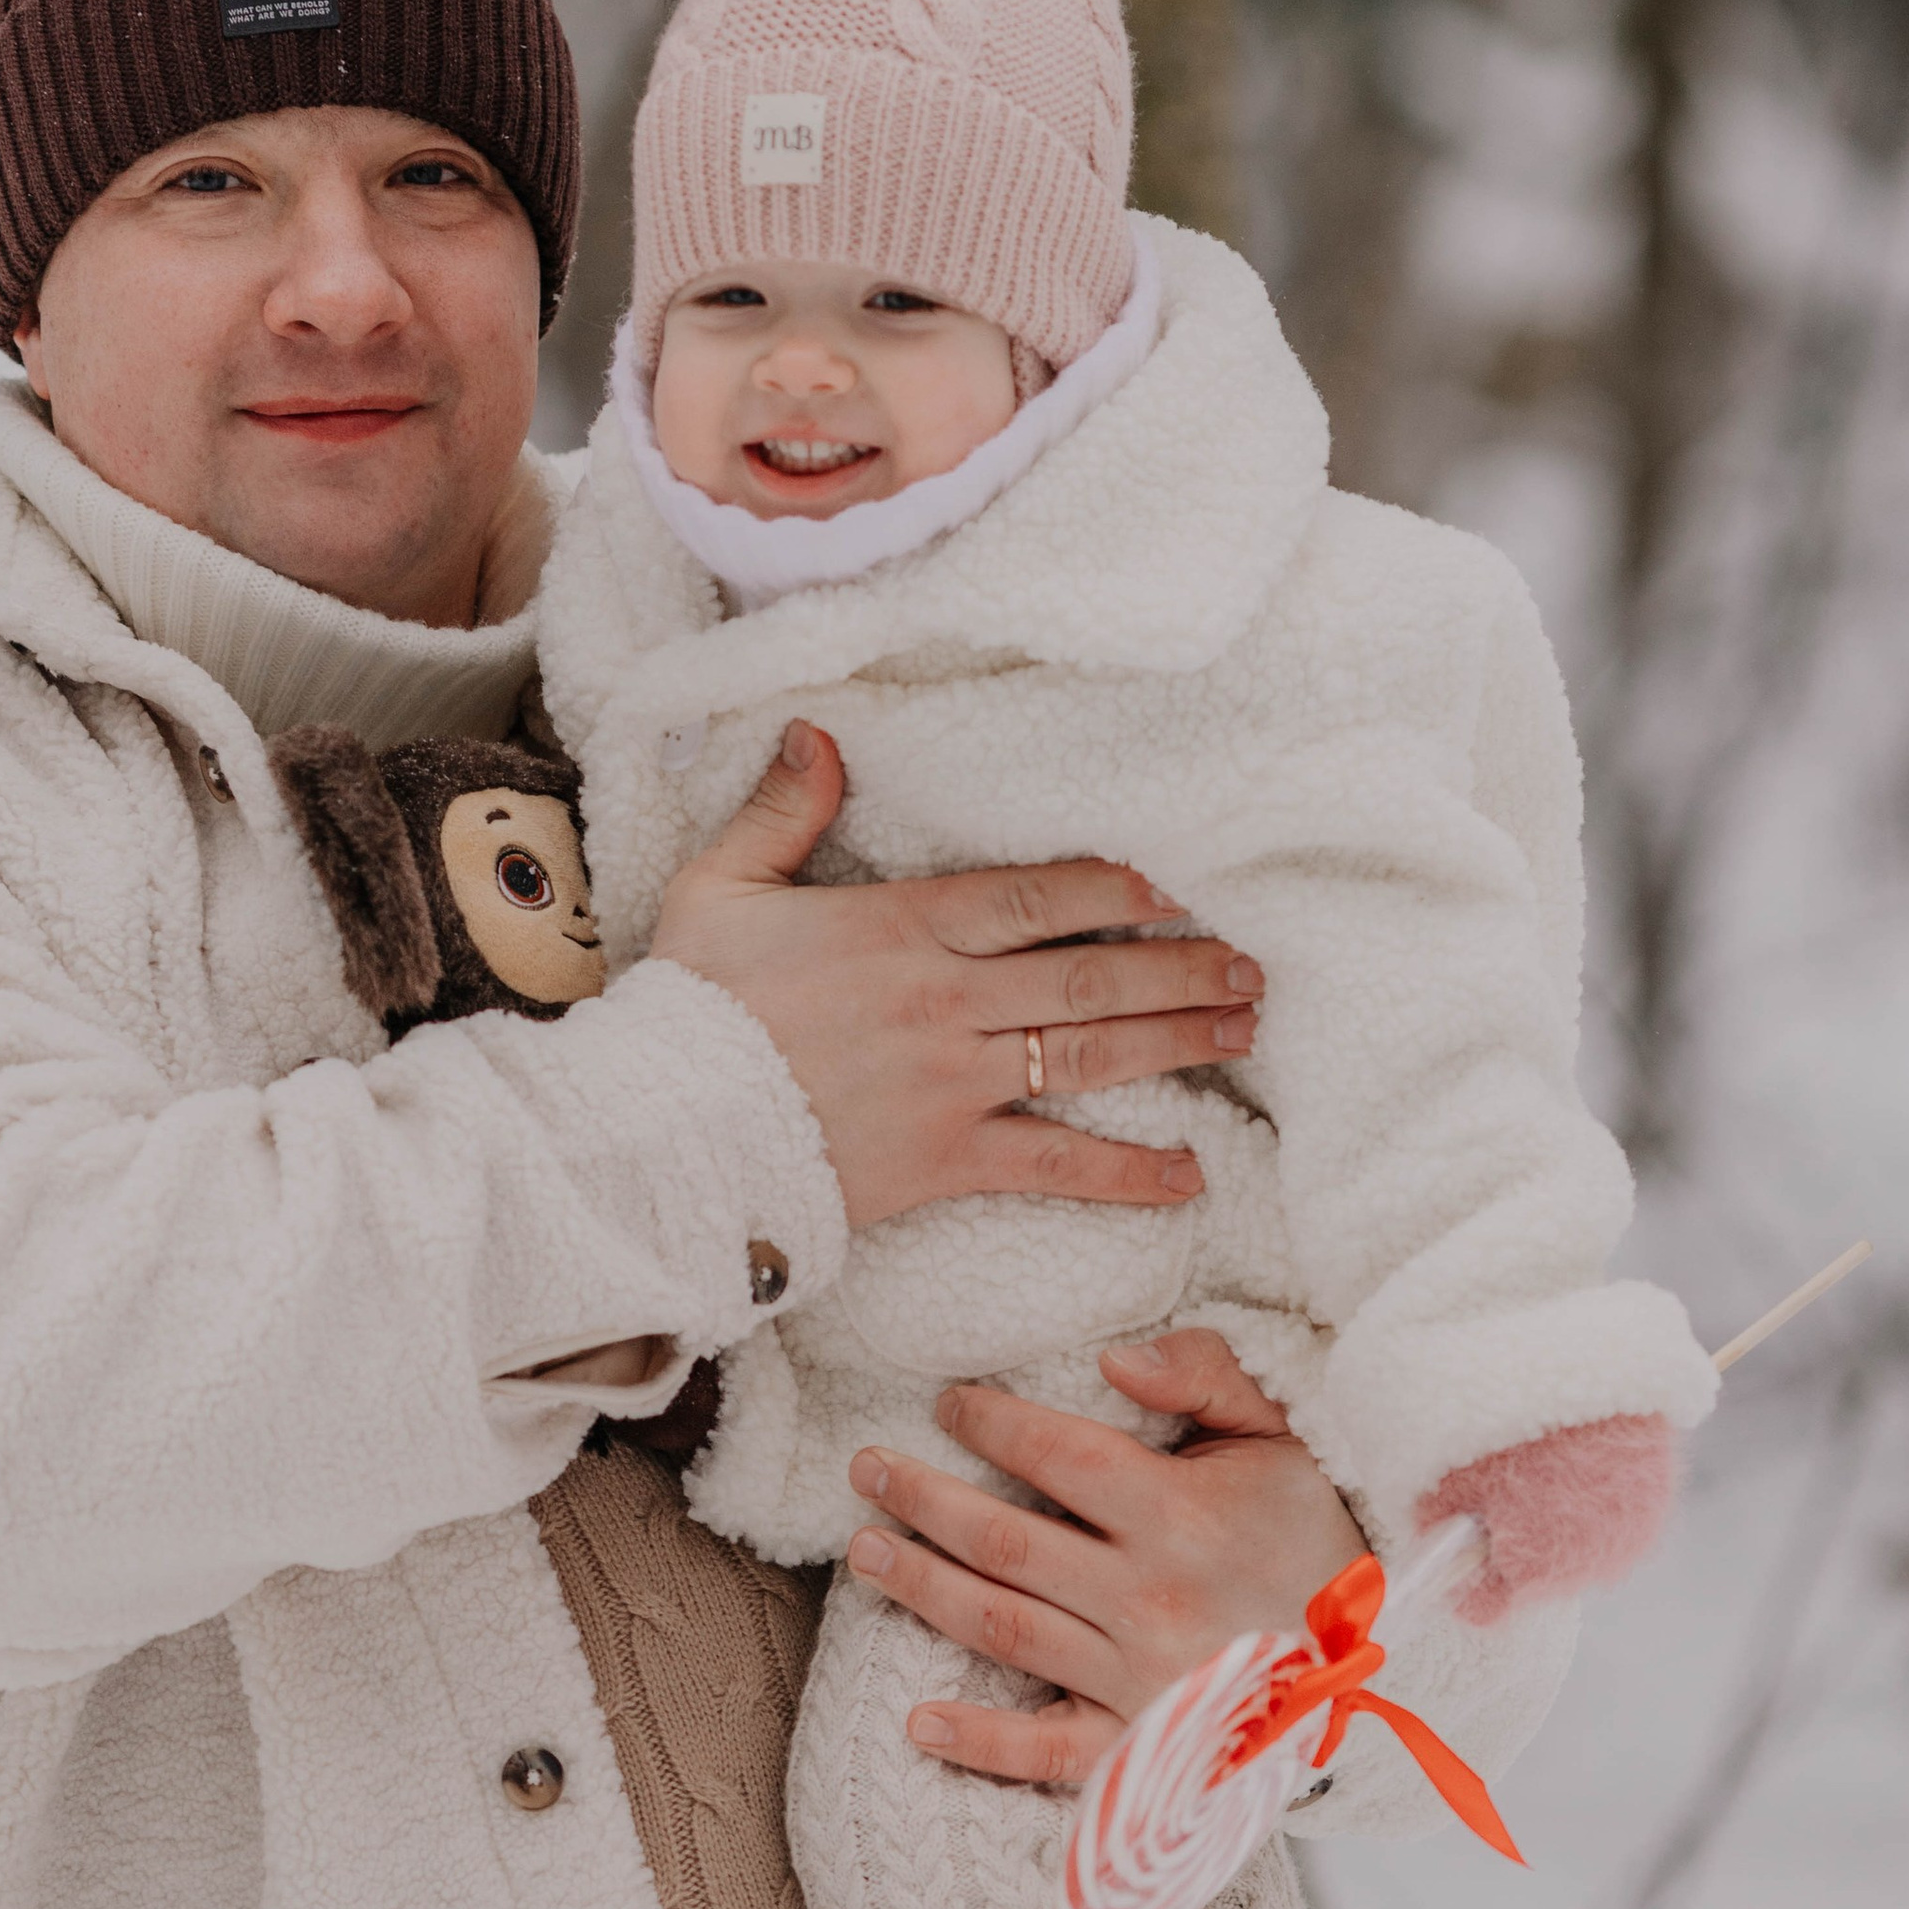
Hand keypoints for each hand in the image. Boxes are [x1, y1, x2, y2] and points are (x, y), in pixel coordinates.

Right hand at [651, 726, 1260, 1229]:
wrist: (660, 1128)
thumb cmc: (692, 1007)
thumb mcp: (722, 888)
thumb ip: (781, 811)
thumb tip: (817, 733)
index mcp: (901, 927)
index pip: (1034, 895)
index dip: (1116, 886)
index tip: (1179, 884)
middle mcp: (944, 1000)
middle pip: (1087, 973)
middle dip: (1178, 966)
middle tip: (1248, 964)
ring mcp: (952, 1082)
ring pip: (1089, 1054)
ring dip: (1176, 1040)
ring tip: (1242, 1029)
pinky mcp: (945, 1158)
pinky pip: (1052, 1164)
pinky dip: (1125, 1172)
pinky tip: (1189, 1175)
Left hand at [841, 1330, 1366, 1789]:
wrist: (1384, 1655)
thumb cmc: (1315, 1528)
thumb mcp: (1281, 1432)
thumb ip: (1204, 1376)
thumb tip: (1115, 1359)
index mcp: (1181, 1516)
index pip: (1057, 1455)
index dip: (990, 1423)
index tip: (947, 1404)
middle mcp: (1149, 1599)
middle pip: (1004, 1540)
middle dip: (922, 1499)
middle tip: (866, 1469)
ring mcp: (1138, 1680)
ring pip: (1001, 1627)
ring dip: (922, 1587)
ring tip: (864, 1552)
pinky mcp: (1140, 1747)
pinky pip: (1045, 1752)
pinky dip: (978, 1744)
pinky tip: (917, 1721)